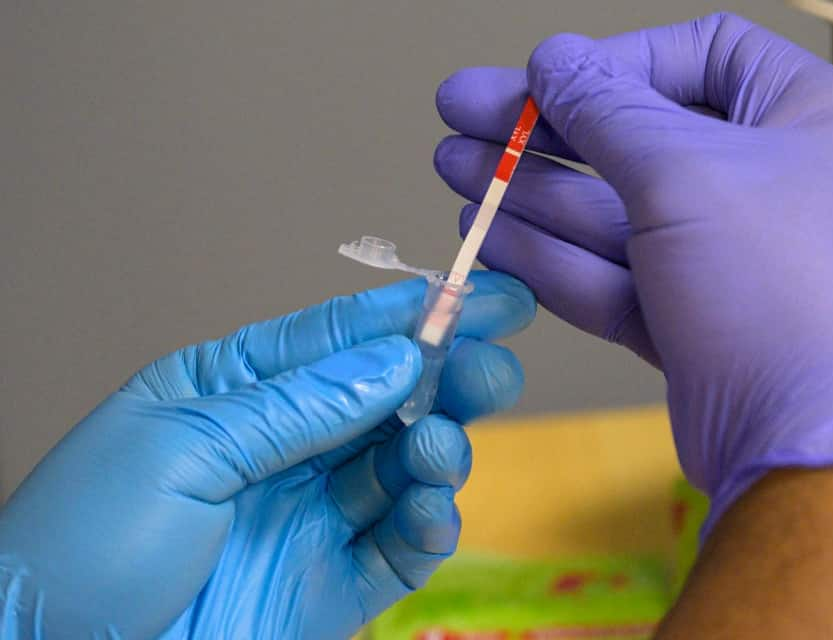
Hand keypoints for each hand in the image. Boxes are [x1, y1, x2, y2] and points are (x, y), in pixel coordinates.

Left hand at [0, 272, 534, 638]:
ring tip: (436, 447)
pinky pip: (400, 547)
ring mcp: (310, 516)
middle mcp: (282, 447)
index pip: (335, 340)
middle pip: (385, 400)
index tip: (480, 293)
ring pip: (402, 468)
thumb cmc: (84, 544)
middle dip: (446, 377)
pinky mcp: (331, 584)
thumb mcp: (182, 450)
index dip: (410, 313)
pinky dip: (429, 525)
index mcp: (231, 391)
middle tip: (494, 366)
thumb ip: (299, 407)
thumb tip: (397, 359)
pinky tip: (429, 509)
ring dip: (438, 450)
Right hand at [433, 13, 832, 533]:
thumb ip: (606, 109)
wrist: (806, 451)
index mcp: (808, 117)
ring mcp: (730, 257)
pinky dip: (552, 256)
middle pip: (639, 136)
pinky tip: (489, 234)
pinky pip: (615, 273)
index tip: (543, 77)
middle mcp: (773, 181)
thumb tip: (555, 59)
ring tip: (457, 168)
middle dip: (545, 130)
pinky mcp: (692, 319)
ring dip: (532, 190)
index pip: (701, 55)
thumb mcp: (682, 173)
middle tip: (464, 113)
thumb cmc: (780, 293)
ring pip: (616, 212)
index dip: (614, 61)